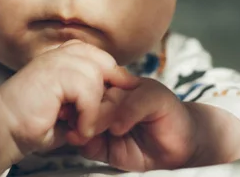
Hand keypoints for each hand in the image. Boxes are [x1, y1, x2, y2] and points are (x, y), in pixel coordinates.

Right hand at [0, 40, 138, 176]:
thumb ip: (94, 99)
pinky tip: (76, 128)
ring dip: (96, 110)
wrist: (3, 126)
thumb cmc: (36, 121)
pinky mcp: (55, 72)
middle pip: (108, 64)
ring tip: (82, 128)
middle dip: (108, 95)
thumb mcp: (73, 108)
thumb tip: (120, 101)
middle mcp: (65, 52)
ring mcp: (59, 59)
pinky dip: (88, 115)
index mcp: (68, 55)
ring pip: (100, 77)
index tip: (111, 110)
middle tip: (96, 120)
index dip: (113, 85)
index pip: (106, 61)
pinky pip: (89, 90)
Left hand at [77, 78, 239, 171]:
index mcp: (107, 95)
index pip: (84, 93)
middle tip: (72, 128)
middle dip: (81, 112)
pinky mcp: (158, 96)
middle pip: (94, 93)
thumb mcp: (112, 148)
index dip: (71, 106)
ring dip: (100, 115)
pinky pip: (137, 101)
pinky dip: (125, 115)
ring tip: (91, 130)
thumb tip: (72, 137)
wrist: (180, 151)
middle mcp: (121, 88)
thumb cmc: (144, 147)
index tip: (59, 121)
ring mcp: (139, 89)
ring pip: (113, 96)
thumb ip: (93, 142)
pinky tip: (119, 129)